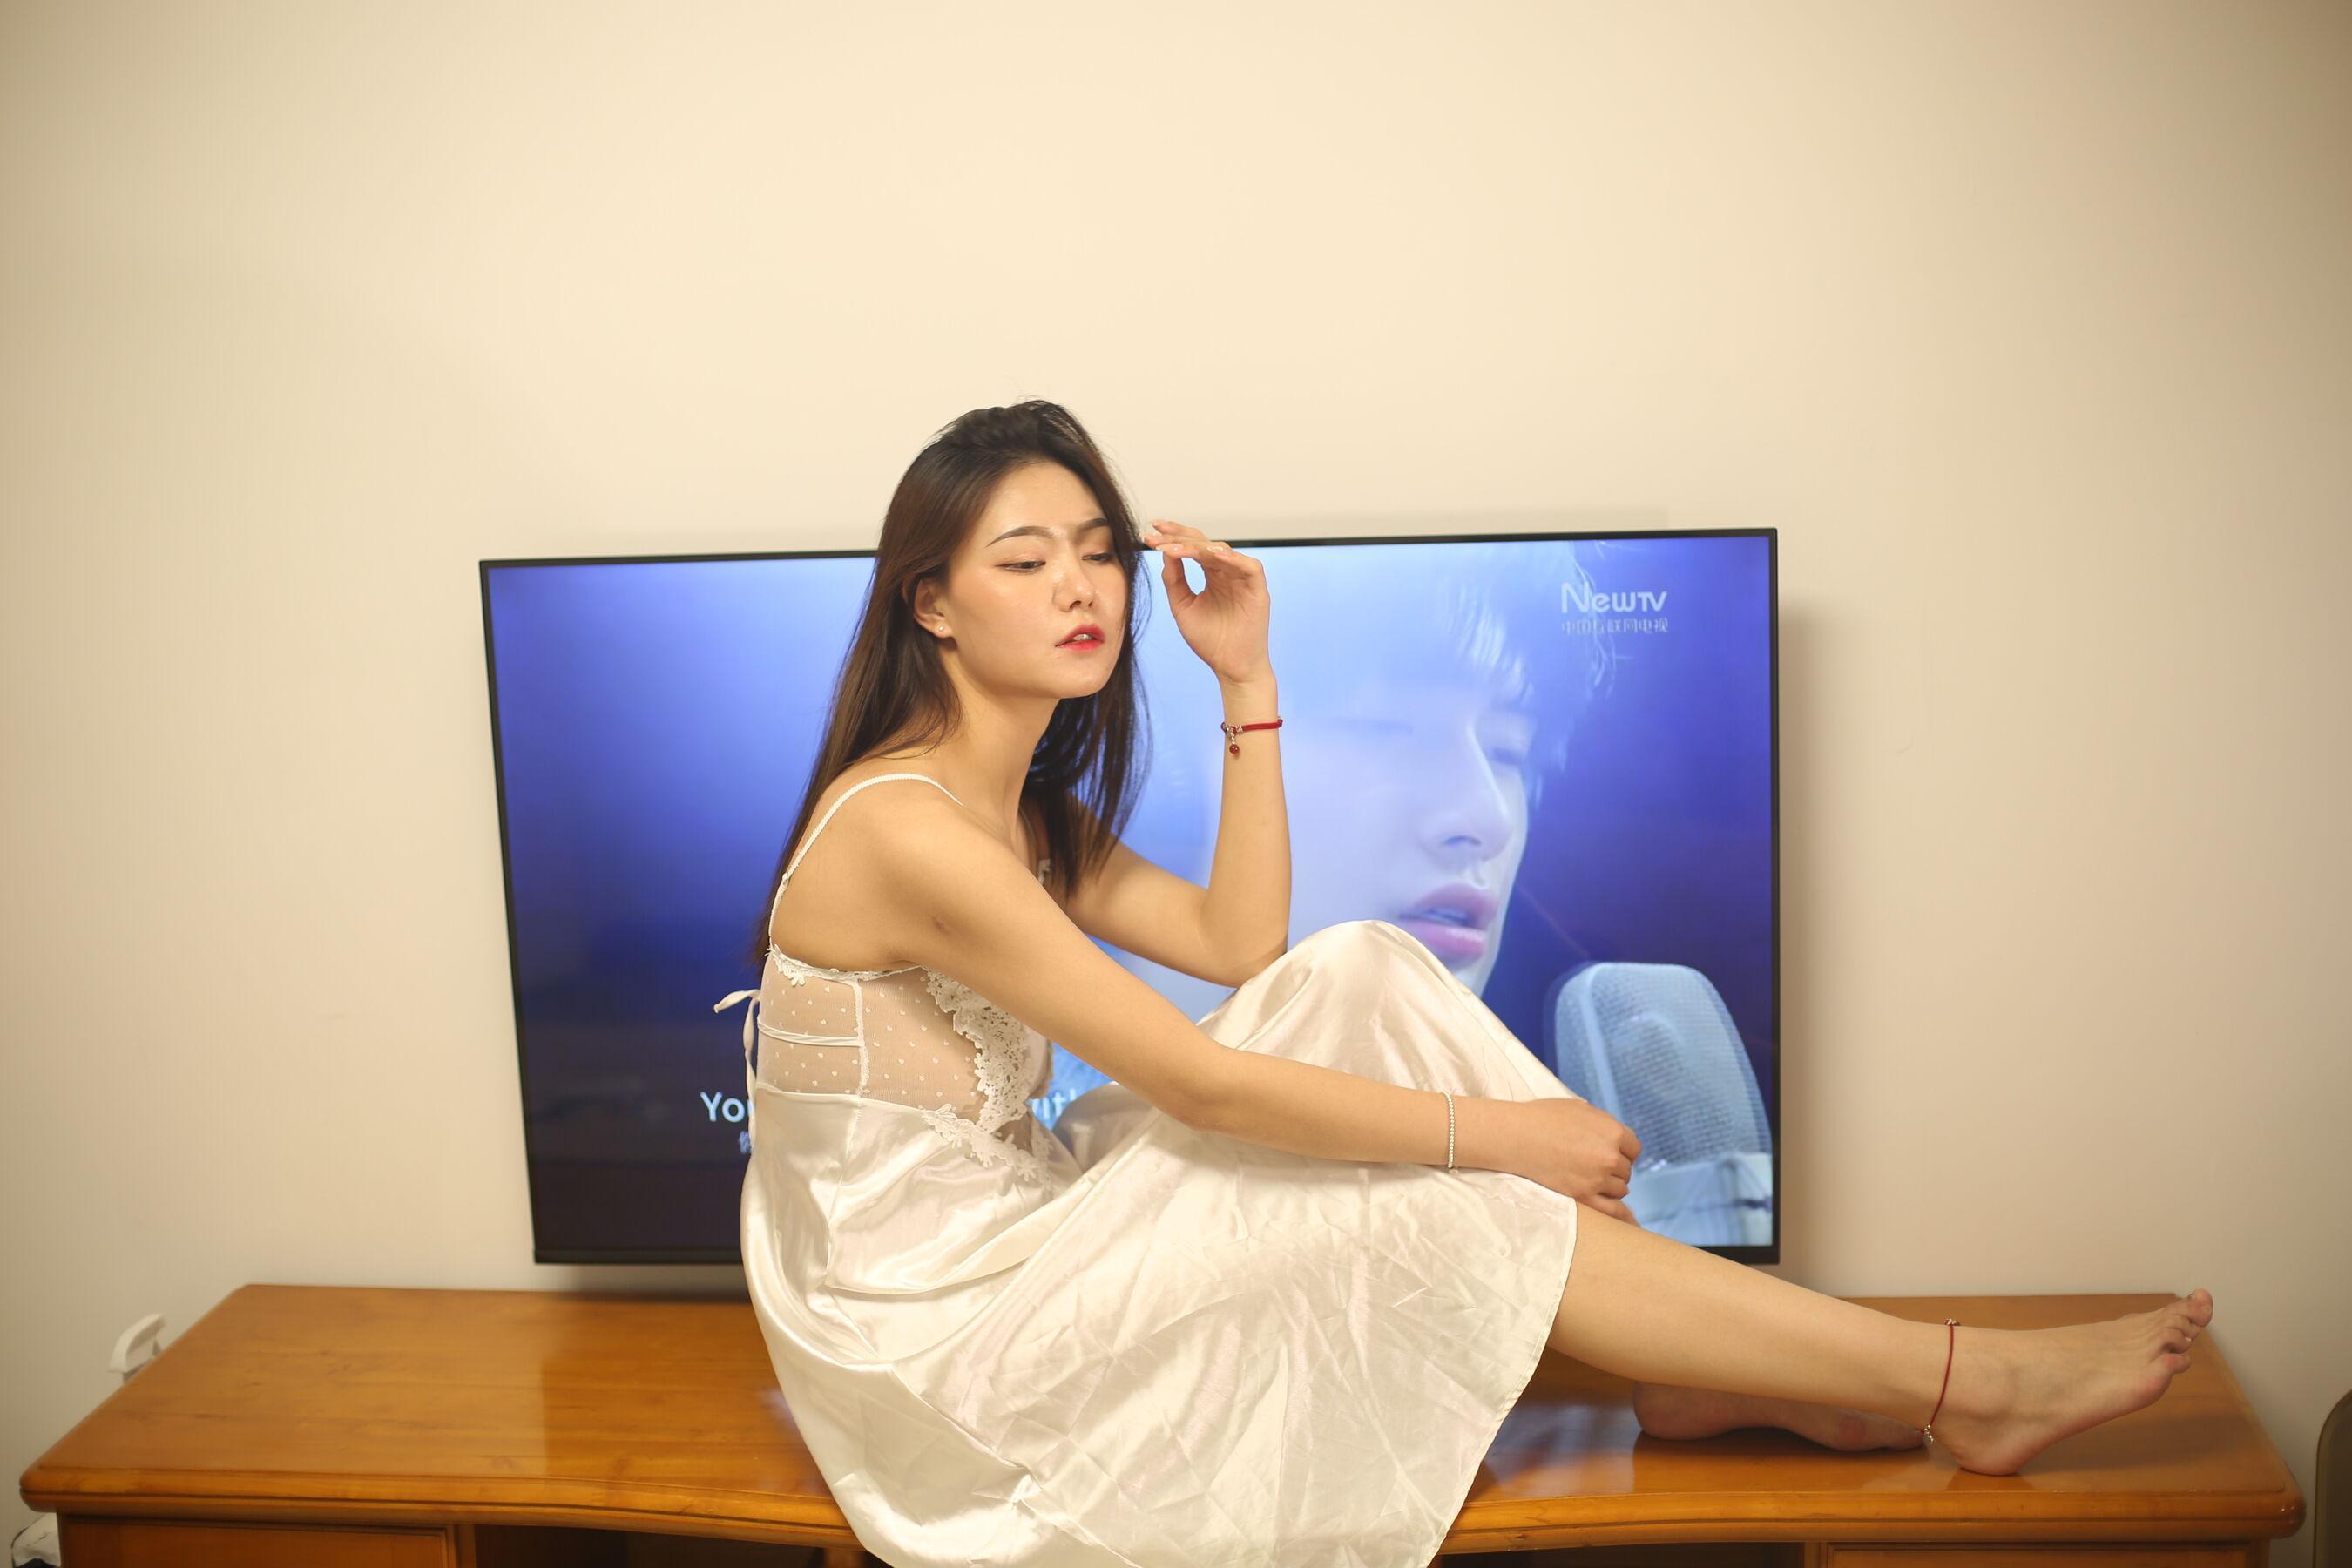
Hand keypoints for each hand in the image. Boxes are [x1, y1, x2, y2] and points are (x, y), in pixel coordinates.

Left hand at [1140, 519, 1270, 685]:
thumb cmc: (1209, 640)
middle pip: (1205, 544)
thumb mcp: (1183, 607)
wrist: (1230, 667)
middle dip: (1180, 537)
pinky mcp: (1258, 590)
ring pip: (1223, 551)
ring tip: (1175, 548)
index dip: (1173, 538)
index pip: (1192, 548)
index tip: (1148, 535)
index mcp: (1212, 575)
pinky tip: (1213, 555)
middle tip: (1158, 533)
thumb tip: (1164, 552)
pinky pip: (1250, 567)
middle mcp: (1227, 572)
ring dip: (1198, 548)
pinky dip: (1234, 559)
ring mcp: (1243, 579)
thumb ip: (1174, 580)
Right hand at [1516, 1098, 1641, 1211]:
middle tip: (1595, 1164)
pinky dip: (1616, 1209)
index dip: (1623, 1150)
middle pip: (1626, 1169)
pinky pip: (1611, 1209)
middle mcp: (1610, 1156)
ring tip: (1593, 1179)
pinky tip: (1612, 1206)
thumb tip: (1615, 1136)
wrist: (1515, 1136)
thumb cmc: (1544, 1117)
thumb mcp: (1580, 1108)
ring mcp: (1597, 1178)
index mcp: (1613, 1132)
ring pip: (1620, 1189)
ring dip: (1610, 1185)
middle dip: (1615, 1168)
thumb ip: (1603, 1123)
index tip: (1613, 1152)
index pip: (1634, 1148)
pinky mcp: (1582, 1195)